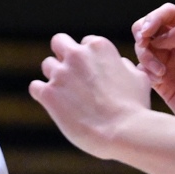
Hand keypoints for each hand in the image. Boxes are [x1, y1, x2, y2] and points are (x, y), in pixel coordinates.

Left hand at [30, 33, 153, 158]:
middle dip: (63, 55)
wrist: (123, 131)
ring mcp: (61, 73)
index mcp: (99, 47)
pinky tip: (52, 104)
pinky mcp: (49, 93)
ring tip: (66, 95)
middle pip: (59, 42)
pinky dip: (42, 94)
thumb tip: (119, 63)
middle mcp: (77, 55)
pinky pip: (35, 87)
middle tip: (70, 74)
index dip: (90, 59)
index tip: (93, 74)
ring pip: (47, 65)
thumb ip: (124, 66)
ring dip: (55, 77)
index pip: (86, 43)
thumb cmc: (135, 107)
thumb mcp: (139, 78)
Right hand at [131, 4, 174, 126]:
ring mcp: (170, 62)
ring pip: (143, 47)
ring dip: (145, 55)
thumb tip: (159, 36)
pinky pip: (142, 68)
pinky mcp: (162, 81)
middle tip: (144, 47)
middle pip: (149, 26)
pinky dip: (145, 71)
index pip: (167, 13)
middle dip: (142, 34)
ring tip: (159, 72)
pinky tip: (159, 81)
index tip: (147, 33)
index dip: (153, 18)